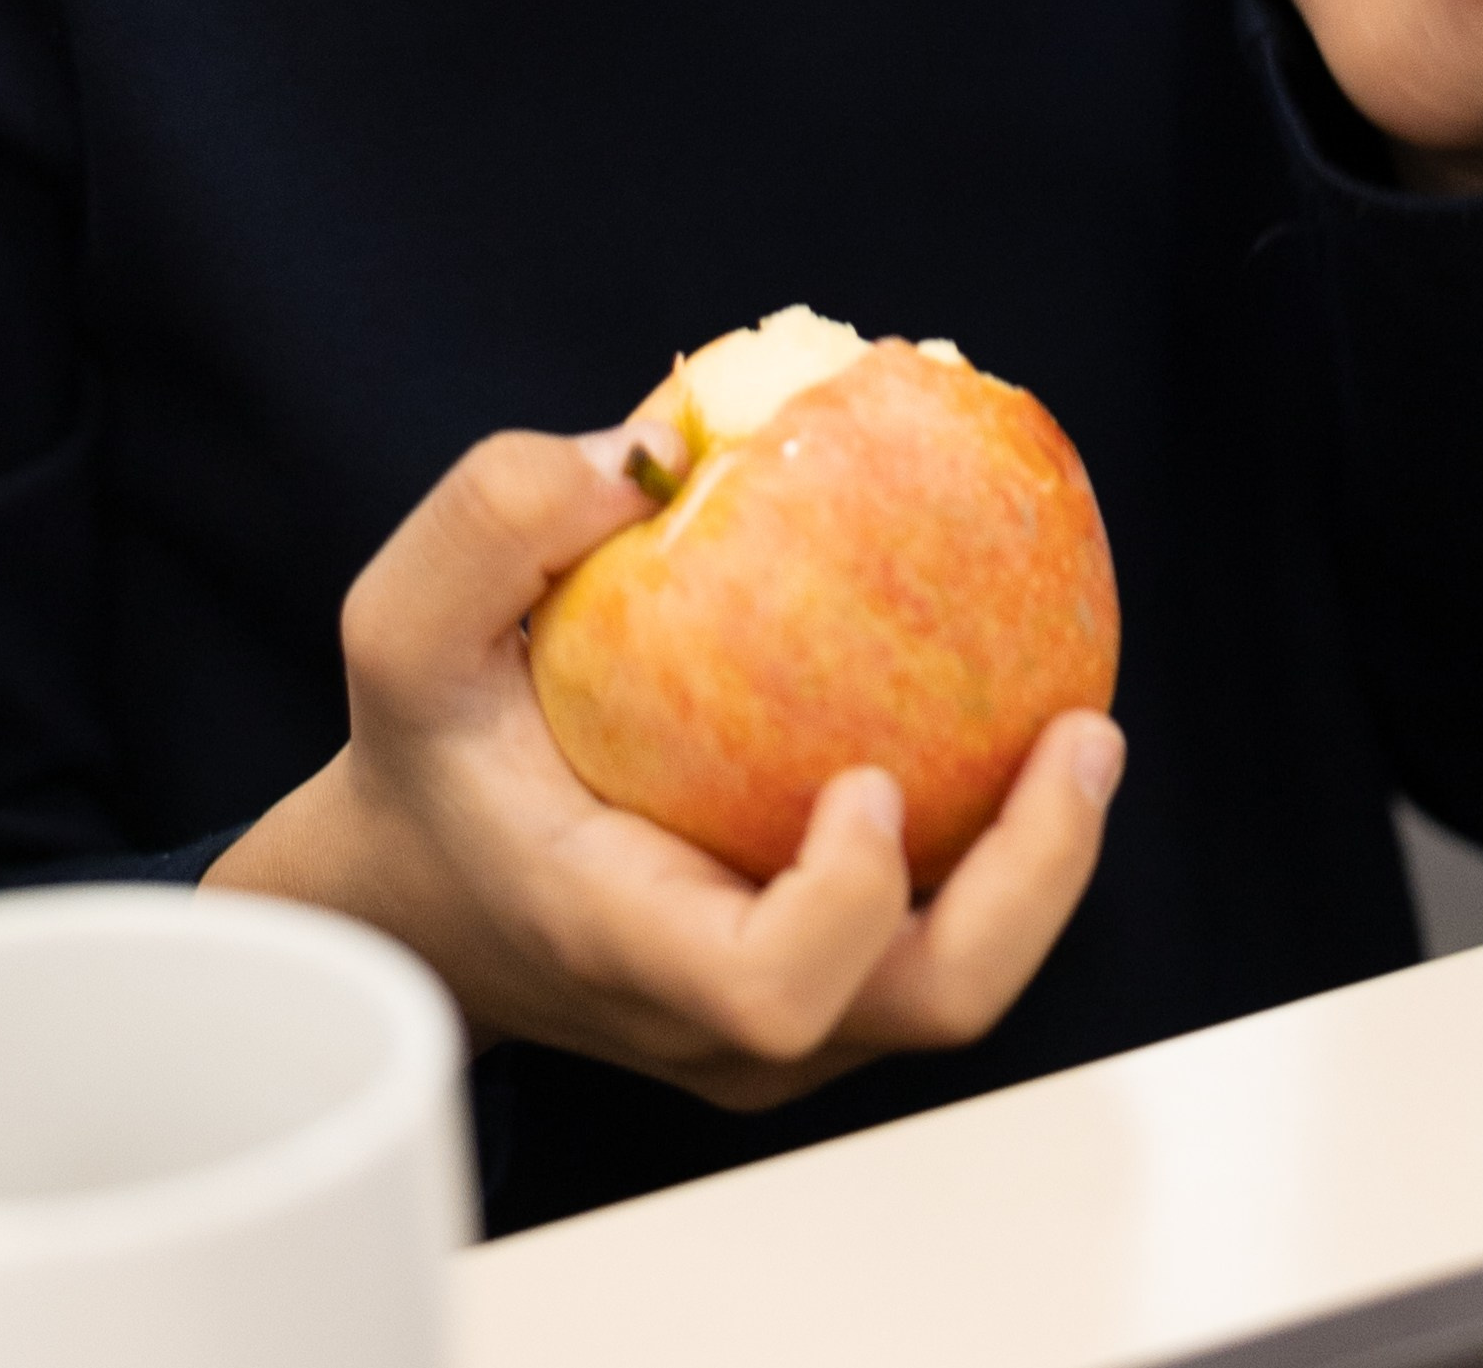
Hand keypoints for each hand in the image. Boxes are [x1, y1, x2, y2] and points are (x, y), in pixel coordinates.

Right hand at [204, 424, 1122, 1105]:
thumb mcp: (400, 628)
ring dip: (1036, 867)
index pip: (772, 990)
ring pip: (944, 985)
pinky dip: (989, 847)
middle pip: (919, 1008)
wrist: (416, 893)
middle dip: (1035, 886)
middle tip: (1083, 736)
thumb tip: (648, 452)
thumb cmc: (423, 758)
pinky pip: (928, 938)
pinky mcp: (808, 995)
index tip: (874, 786)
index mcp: (622, 943)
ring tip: (1081, 727)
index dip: (851, 907)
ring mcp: (771, 1031)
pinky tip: (1011, 714)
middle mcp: (713, 1019)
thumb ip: (493, 522)